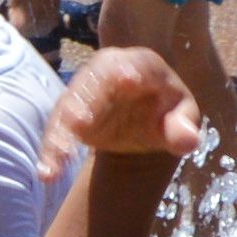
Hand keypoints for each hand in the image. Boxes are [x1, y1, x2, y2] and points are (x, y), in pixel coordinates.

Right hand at [45, 44, 205, 165]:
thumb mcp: (182, 118)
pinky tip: (48, 172)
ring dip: (62, 130)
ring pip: (68, 105)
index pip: (136, 63)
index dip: (129, 70)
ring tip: (61, 156)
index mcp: (142, 65)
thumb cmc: (167, 114)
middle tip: (79, 122)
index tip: (126, 80)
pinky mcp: (68, 113)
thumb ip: (184, 127)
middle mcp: (107, 71)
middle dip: (85, 99)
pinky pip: (57, 129)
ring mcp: (84, 91)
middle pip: (93, 80)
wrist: (143, 123)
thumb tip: (188, 140)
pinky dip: (52, 150)